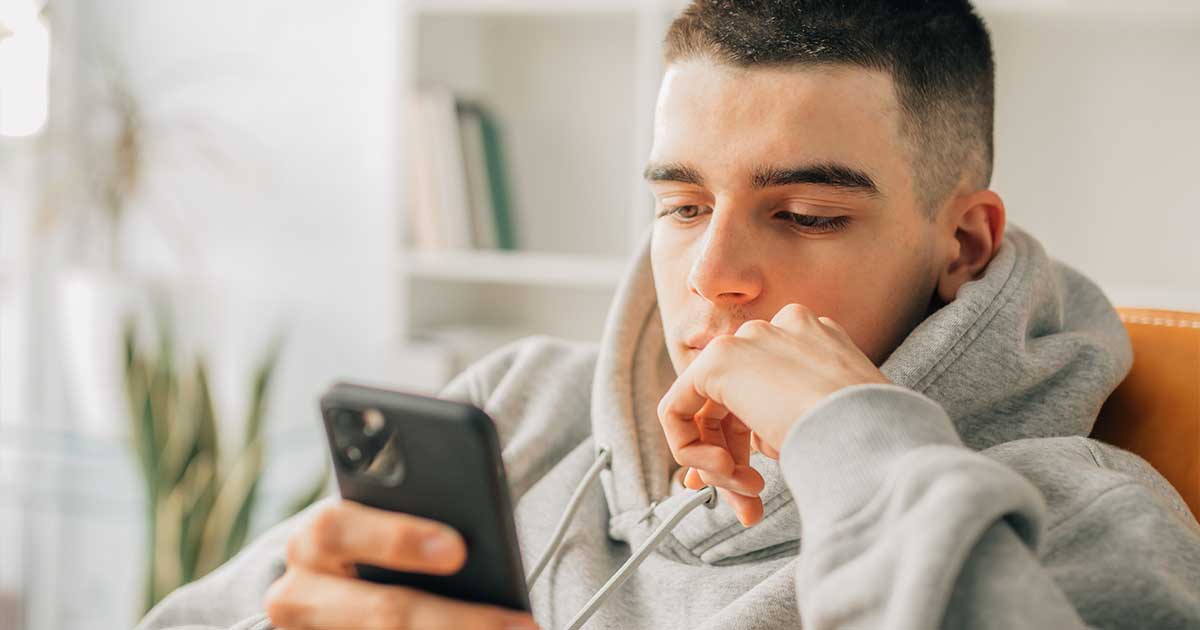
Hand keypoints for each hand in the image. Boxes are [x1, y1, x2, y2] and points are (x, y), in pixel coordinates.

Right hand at [265, 499, 538, 629]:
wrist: (329, 584)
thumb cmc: (377, 539)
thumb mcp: (382, 520)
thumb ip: (417, 522)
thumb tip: (468, 545)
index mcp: (318, 537)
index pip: (342, 530)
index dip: (399, 539)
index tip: (455, 550)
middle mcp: (302, 594)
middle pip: (383, 611)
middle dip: (456, 620)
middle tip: (517, 625)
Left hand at [658, 303, 889, 525]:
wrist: (872, 432)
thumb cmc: (871, 440)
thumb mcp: (829, 425)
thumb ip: (784, 428)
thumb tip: (746, 457)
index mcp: (816, 340)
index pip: (764, 390)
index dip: (749, 443)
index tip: (752, 484)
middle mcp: (781, 330)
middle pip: (733, 403)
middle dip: (733, 460)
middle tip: (750, 504)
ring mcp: (750, 340)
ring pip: (707, 411)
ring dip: (721, 464)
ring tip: (751, 495)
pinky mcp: (719, 360)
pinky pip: (677, 409)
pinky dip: (691, 450)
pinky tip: (725, 473)